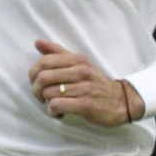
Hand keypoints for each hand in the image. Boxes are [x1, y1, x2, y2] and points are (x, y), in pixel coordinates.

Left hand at [27, 39, 144, 126]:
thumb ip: (57, 52)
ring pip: (49, 93)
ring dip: (46, 102)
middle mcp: (81, 71)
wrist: (122, 101)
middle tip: (40, 96)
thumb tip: (37, 42)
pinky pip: (57, 105)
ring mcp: (84, 88)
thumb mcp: (79, 63)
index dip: (33, 73)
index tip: (35, 82)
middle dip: (36, 89)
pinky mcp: (86, 105)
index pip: (44, 61)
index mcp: (77, 59)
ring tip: (53, 105)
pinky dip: (53, 111)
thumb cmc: (94, 82)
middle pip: (43, 77)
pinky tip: (58, 113)